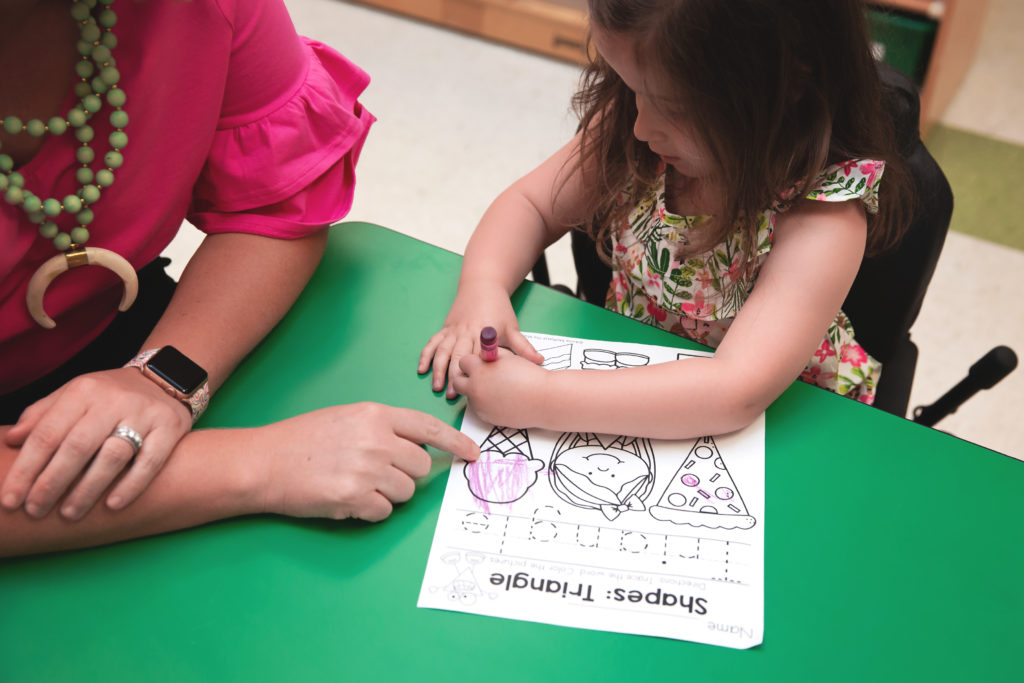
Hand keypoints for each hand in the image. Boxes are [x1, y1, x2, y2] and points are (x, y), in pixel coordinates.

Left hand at [1, 368, 191, 519]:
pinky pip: (150, 461)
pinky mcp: (170, 428)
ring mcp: (144, 414)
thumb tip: (11, 440)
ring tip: (69, 513)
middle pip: (77, 446)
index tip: (10, 500)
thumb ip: (42, 414)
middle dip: (52, 483)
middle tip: (35, 511)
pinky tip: (112, 505)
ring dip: (88, 489)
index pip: (47, 433)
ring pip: (113, 456)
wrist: (165, 379)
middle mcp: (113, 400)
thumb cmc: (110, 395)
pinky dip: (131, 485)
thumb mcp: (74, 395)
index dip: (25, 469)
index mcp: (82, 391)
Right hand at [257, 403, 478, 520]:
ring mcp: (368, 469)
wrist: (264, 462)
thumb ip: (383, 427)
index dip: (455, 442)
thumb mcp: (346, 417)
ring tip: (357, 484)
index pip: (429, 428)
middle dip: (406, 474)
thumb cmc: (302, 439)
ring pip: (406, 492)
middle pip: (421, 467)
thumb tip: (416, 447)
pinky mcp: (355, 498)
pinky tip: (347, 498)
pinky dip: (370, 511)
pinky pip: (384, 512)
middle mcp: (377, 440)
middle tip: (377, 473)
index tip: (472, 453)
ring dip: (388, 494)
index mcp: (376, 415)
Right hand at [418, 281, 542, 398]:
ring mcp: (453, 330)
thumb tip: (540, 362)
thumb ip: (523, 347)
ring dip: (438, 369)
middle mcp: (465, 332)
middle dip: (453, 376)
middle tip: (452, 394)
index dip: (474, 373)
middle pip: (456, 356)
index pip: (477, 357)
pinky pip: (433, 342)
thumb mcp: (512, 328)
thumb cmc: (499, 308)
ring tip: (436, 386)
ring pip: (442, 351)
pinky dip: (426, 355)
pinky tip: (422, 369)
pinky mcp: (445, 328)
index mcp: (483, 333)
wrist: (483, 285)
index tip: (473, 389)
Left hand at [453, 350, 550, 427]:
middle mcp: (474, 387)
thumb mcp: (507, 357)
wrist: (543, 398)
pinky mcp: (485, 417)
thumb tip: (481, 355)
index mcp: (479, 369)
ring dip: (475, 392)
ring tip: (494, 389)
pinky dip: (484, 404)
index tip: (481, 363)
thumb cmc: (528, 375)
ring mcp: (479, 405)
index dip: (473, 362)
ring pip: (467, 396)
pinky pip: (478, 408)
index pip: (463, 362)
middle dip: (466, 378)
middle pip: (457, 381)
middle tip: (480, 377)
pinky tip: (500, 400)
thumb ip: (490, 354)